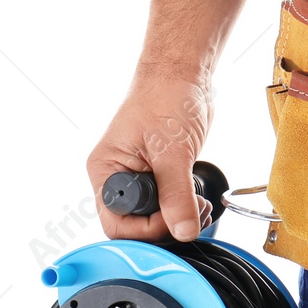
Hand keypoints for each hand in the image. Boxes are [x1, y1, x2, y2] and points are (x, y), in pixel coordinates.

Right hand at [87, 68, 214, 242]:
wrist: (182, 76)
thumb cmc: (164, 98)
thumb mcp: (172, 151)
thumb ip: (176, 195)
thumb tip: (183, 231)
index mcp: (107, 172)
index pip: (117, 224)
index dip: (147, 230)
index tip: (176, 220)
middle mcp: (118, 179)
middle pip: (135, 226)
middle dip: (166, 226)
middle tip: (195, 214)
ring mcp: (139, 178)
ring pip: (154, 217)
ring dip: (179, 219)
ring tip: (200, 205)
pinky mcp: (159, 175)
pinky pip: (168, 204)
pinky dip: (185, 207)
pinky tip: (198, 198)